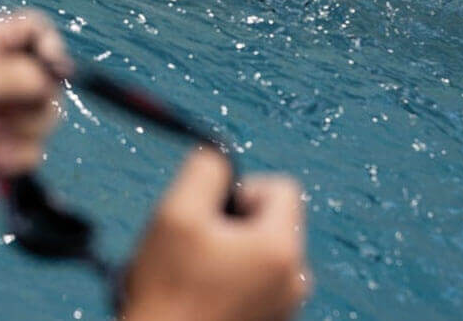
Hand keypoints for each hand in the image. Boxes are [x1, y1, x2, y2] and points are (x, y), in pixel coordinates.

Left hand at [0, 10, 72, 181]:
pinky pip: (33, 149)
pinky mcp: (1, 147)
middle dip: (35, 104)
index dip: (50, 45)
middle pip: (47, 78)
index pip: (32, 29)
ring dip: (25, 133)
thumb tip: (43, 81)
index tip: (55, 70)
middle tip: (3, 118)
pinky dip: (19, 157)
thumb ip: (6, 77)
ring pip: (44, 116)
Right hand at [123, 151, 310, 320]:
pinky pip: (256, 282)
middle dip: (233, 222)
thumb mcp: (176, 213)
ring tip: (193, 271)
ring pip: (261, 253)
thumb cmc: (168, 291)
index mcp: (280, 248)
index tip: (211, 212)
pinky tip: (198, 294)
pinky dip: (230, 280)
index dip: (243, 188)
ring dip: (229, 252)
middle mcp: (294, 279)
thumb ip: (204, 169)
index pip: (282, 187)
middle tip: (196, 242)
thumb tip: (218, 156)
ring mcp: (284, 306)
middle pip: (272, 221)